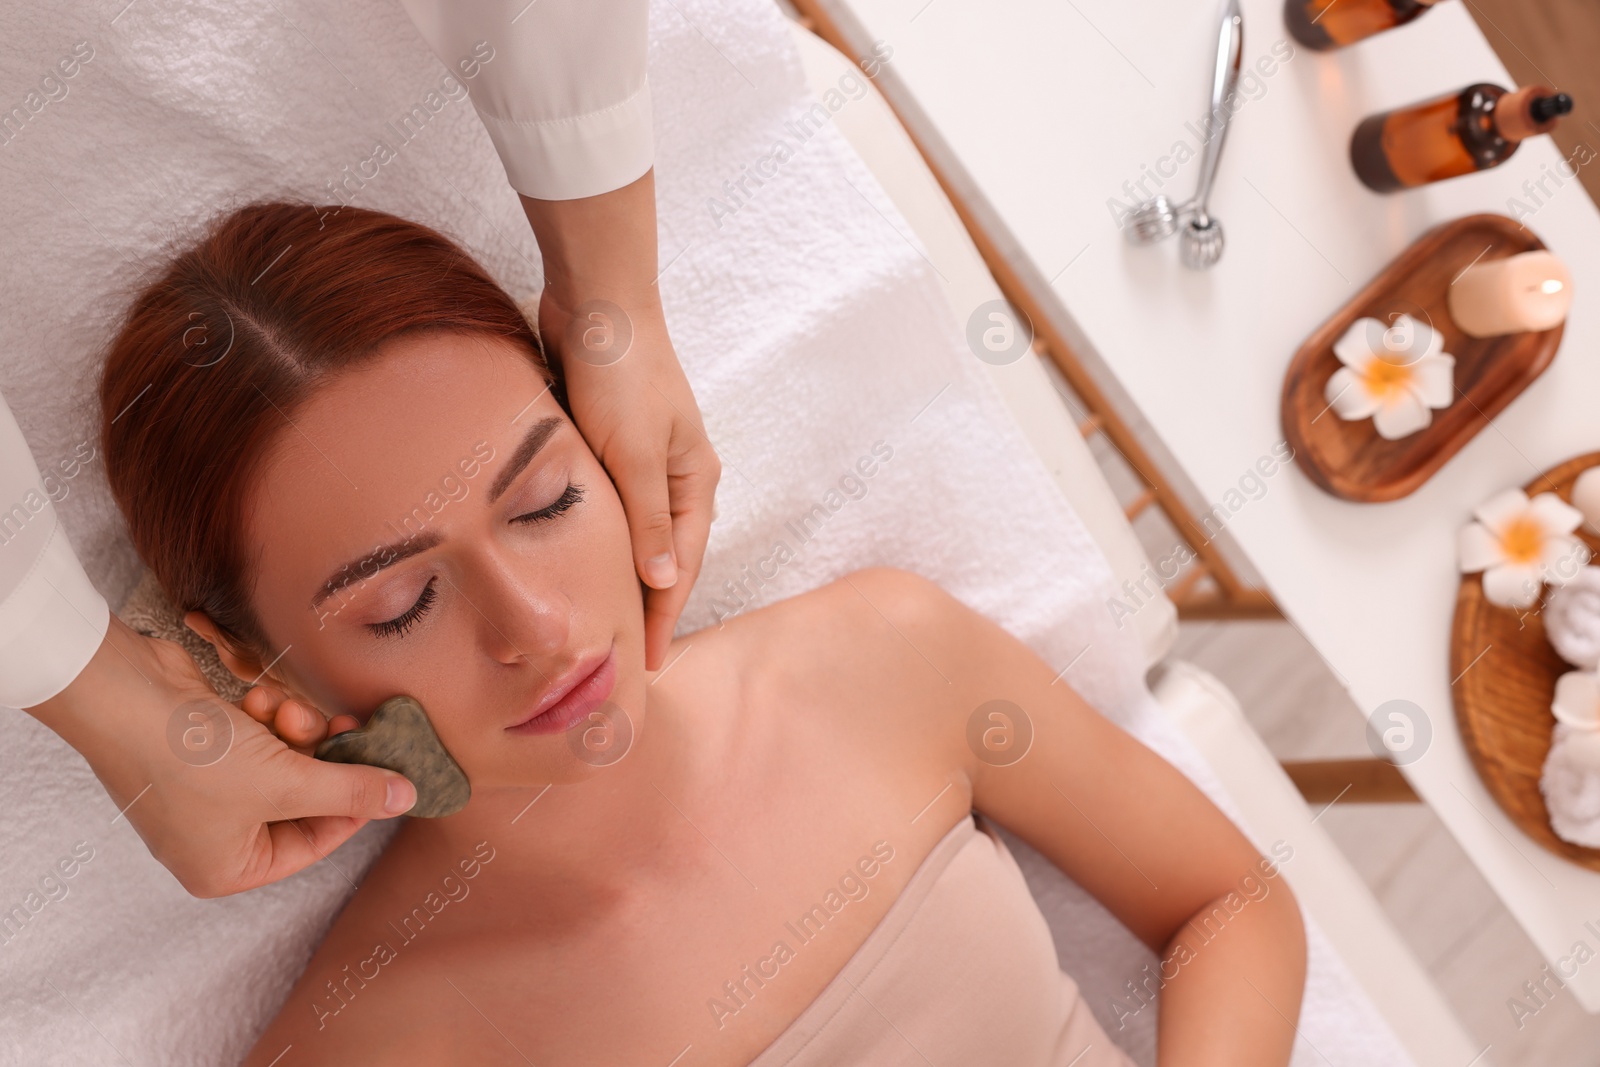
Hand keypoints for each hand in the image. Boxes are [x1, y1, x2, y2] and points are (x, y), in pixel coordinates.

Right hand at [28, 616, 416, 897]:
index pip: (314, 845)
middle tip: (347, 724)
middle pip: (302, 800)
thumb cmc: (192, 757)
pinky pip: (258, 739)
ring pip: (284, 762)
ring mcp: (207, 791)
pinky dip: (265, 717)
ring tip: (285, 710)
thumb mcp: (286, 782)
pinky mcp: (205, 747)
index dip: (354, 806)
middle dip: (321, 759)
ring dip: (293, 730)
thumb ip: (352, 791)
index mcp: (226, 868)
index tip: (384, 770)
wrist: (124, 693)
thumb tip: (408, 799)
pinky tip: (258, 698)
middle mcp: (214, 837)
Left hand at [538, 289, 719, 669]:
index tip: (645, 659)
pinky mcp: (610, 445)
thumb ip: (648, 520)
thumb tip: (662, 581)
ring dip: (620, 573)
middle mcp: (676, 476)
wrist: (597, 302)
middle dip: (646, 604)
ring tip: (598, 619)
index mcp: (696, 481)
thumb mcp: (636, 453)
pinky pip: (609, 507)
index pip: (680, 566)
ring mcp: (643, 461)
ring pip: (635, 533)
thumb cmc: (622, 373)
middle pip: (662, 556)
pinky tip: (577, 561)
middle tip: (620, 652)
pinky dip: (598, 538)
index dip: (663, 614)